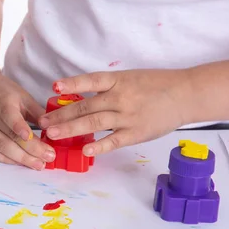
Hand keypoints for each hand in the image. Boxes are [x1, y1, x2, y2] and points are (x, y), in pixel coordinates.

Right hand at [0, 71, 55, 169]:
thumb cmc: (2, 93)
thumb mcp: (22, 96)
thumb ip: (37, 112)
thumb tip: (54, 130)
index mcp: (1, 100)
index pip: (9, 114)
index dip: (19, 127)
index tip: (31, 137)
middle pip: (9, 136)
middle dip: (31, 150)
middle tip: (48, 157)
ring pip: (1, 148)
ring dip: (22, 159)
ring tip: (39, 164)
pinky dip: (9, 160)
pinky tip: (22, 162)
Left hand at [38, 69, 190, 155]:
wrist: (186, 94)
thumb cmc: (156, 84)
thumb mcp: (130, 78)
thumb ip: (107, 87)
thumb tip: (79, 96)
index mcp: (118, 80)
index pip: (90, 81)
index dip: (72, 84)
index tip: (54, 87)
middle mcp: (120, 97)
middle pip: (85, 106)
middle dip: (61, 115)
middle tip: (42, 123)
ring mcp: (128, 116)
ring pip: (94, 123)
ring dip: (71, 129)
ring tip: (53, 134)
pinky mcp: (136, 133)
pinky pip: (114, 140)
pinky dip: (100, 146)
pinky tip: (85, 150)